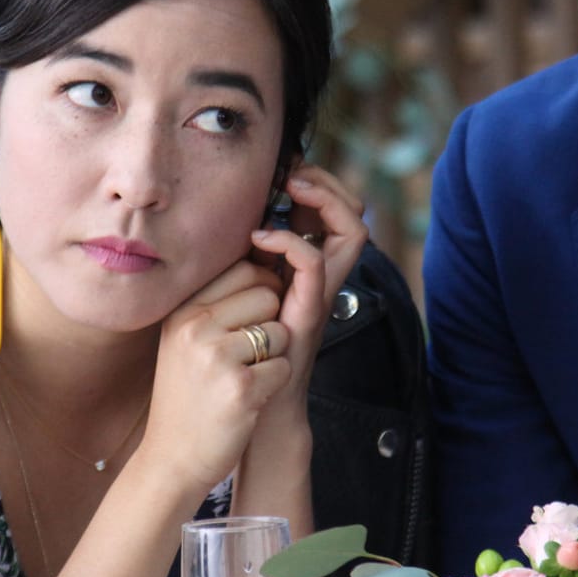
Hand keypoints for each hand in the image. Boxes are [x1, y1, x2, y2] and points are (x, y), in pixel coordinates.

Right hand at [139, 259, 292, 495]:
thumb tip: (261, 258)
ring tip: (242, 377)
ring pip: (280, 331)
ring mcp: (217, 357)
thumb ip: (215, 301)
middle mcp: (195, 327)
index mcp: (182, 310)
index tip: (245, 321)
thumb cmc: (187, 395)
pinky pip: (284, 366)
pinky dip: (273, 384)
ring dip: (273, 356)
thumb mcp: (184, 339)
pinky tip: (247, 399)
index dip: (260, 290)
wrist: (171, 458)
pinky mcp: (242, 388)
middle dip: (269, 321)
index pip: (243, 268)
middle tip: (245, 355)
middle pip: (267, 293)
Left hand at [247, 161, 367, 391]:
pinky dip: (289, 240)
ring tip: (291, 189)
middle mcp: (324, 275)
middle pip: (354, 212)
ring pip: (353, 230)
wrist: (252, 407)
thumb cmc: (240, 351)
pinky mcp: (309, 309)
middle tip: (293, 174)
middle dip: (327, 182)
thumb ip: (241, 257)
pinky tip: (260, 238)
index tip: (286, 169)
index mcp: (307, 265)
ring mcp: (321, 291)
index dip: (318, 181)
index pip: (335, 209)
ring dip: (324, 200)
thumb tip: (223, 219)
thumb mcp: (238, 289)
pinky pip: (316, 261)